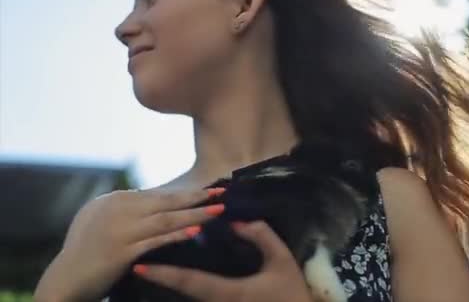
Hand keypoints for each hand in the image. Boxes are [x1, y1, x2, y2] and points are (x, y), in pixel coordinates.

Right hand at [33, 186, 225, 301]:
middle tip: (222, 193)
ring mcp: (119, 230)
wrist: (65, 280)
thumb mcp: (103, 220)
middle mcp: (117, 209)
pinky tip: (197, 231)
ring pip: (166, 219)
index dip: (186, 192)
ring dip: (195, 213)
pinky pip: (156, 241)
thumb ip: (128, 209)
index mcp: (115, 200)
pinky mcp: (122, 251)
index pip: (159, 194)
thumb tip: (155, 199)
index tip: (209, 190)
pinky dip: (178, 235)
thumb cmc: (86, 252)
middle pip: (167, 201)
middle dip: (197, 197)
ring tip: (219, 210)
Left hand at [133, 221, 314, 301]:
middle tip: (132, 260)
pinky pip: (196, 298)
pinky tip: (173, 276)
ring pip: (185, 298)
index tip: (140, 265)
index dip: (164, 274)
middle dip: (156, 277)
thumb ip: (261, 236)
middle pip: (179, 292)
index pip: (190, 281)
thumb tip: (237, 219)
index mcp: (228, 293)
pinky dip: (182, 286)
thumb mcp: (281, 260)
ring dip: (167, 283)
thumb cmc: (291, 292)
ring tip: (146, 265)